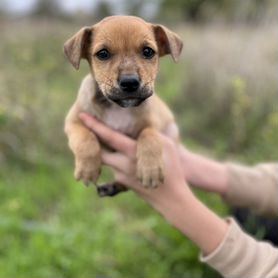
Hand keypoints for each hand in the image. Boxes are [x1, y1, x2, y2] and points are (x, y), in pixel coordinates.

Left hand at [79, 112, 227, 255]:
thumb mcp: (166, 145)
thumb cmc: (171, 168)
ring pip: (106, 159)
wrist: (170, 197)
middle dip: (92, 140)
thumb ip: (150, 135)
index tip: (81, 116)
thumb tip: (139, 128)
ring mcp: (121, 175)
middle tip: (88, 129)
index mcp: (132, 151)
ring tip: (106, 141)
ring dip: (104, 150)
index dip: (94, 125)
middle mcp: (122, 164)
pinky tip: (125, 158)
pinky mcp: (122, 183)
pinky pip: (114, 168)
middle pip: (99, 150)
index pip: (108, 136)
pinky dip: (115, 161)